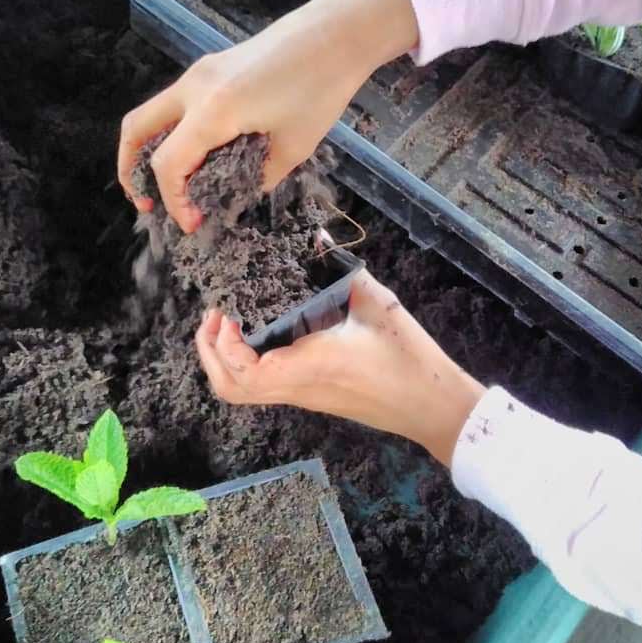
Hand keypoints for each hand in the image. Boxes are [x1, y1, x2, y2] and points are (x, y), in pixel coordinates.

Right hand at [117, 0, 418, 231]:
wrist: (336, 33)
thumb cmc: (320, 89)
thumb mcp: (293, 147)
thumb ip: (257, 178)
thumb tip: (235, 197)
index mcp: (213, 110)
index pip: (168, 164)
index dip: (174, 201)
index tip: (194, 224)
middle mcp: (193, 88)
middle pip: (136, 130)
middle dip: (131, 170)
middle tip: (148, 203)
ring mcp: (198, 73)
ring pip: (150, 114)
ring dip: (147, 149)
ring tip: (165, 183)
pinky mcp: (209, 68)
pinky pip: (174, 104)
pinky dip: (170, 132)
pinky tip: (193, 155)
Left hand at [194, 270, 484, 466]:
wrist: (432, 407)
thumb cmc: (409, 358)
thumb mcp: (378, 304)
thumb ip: (341, 268)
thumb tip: (316, 235)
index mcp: (311, 365)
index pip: (248, 373)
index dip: (225, 346)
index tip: (227, 313)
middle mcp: (298, 386)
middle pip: (232, 389)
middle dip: (210, 352)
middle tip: (214, 313)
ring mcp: (302, 396)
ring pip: (244, 392)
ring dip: (223, 358)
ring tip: (228, 321)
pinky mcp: (309, 396)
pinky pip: (262, 386)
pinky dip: (244, 361)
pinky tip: (257, 330)